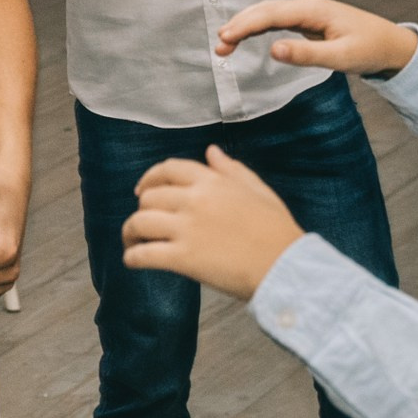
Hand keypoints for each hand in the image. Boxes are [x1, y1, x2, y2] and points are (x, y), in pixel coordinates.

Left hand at [120, 147, 303, 298]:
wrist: (286, 266)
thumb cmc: (277, 230)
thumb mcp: (257, 190)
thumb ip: (231, 169)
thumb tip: (210, 151)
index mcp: (212, 181)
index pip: (168, 169)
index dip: (149, 178)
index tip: (141, 190)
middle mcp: (194, 200)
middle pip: (149, 197)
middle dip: (142, 210)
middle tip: (143, 224)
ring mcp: (186, 229)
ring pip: (139, 223)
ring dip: (130, 233)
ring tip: (132, 243)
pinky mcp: (183, 258)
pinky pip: (143, 255)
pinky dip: (132, 258)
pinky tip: (133, 261)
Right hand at [216, 0, 417, 75]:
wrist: (390, 44)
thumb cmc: (369, 50)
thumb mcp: (340, 57)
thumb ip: (306, 54)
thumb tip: (272, 50)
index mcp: (313, 10)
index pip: (270, 14)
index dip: (245, 26)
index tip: (224, 39)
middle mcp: (306, 5)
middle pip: (264, 10)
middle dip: (239, 25)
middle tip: (219, 47)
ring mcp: (306, 11)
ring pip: (267, 13)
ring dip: (244, 25)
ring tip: (224, 44)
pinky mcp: (306, 19)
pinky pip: (275, 19)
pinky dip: (257, 26)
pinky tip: (244, 35)